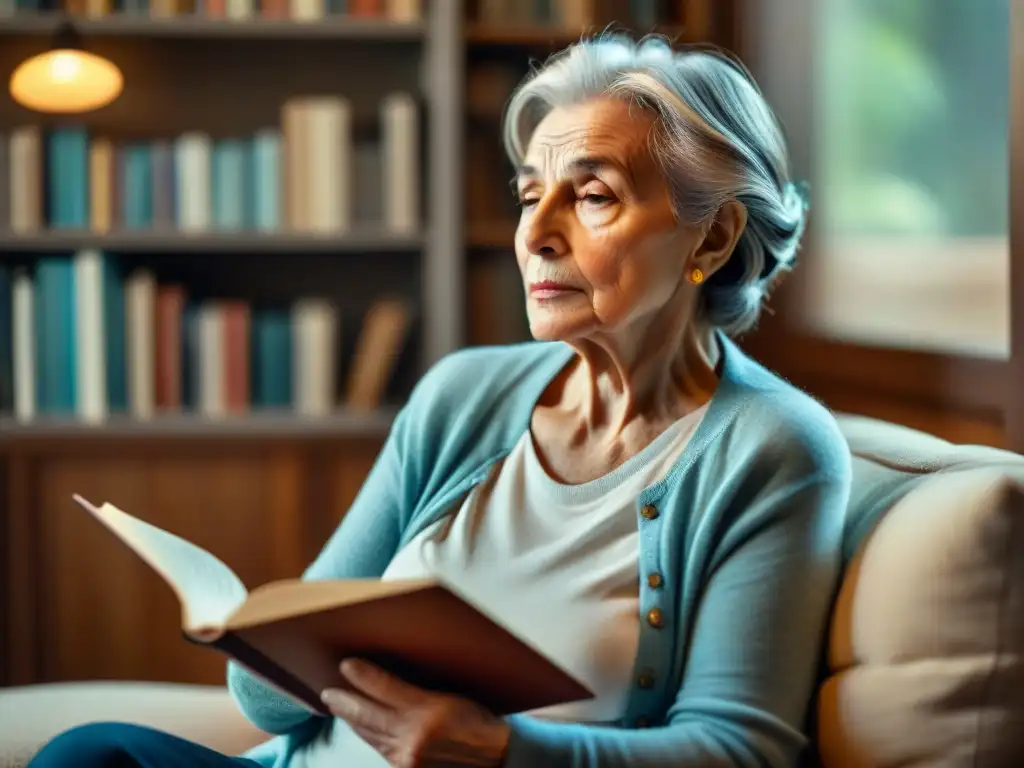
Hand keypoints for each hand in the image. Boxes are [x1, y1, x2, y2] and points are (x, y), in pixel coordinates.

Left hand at [321, 659, 511, 767]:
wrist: (494, 758)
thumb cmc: (478, 723)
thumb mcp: (451, 697)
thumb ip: (417, 693)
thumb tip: (385, 681)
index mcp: (427, 711)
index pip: (385, 688)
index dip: (363, 675)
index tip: (346, 664)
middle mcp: (413, 736)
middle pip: (369, 714)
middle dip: (345, 701)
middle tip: (328, 691)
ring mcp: (408, 757)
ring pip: (370, 735)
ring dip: (352, 720)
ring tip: (339, 706)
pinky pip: (381, 750)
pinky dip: (368, 737)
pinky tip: (362, 728)